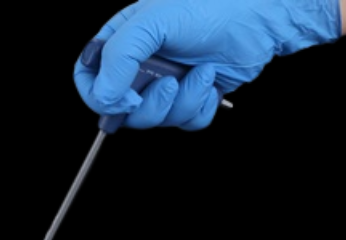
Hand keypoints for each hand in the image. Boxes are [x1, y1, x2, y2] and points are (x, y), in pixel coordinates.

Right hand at [73, 0, 340, 130]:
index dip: (98, 95)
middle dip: (149, 104)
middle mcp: (141, 64)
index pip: (88, 77)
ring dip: (180, 103)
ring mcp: (165, 83)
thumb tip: (103, 98)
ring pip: (155, 120)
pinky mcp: (191, 97)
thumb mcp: (152, 22)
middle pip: (121, 109)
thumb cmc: (208, 6)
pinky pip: (183, 122)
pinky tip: (211, 80)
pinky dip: (199, 107)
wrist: (257, 17)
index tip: (123, 99)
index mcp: (122, 40)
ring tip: (200, 72)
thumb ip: (118, 58)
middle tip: (170, 83)